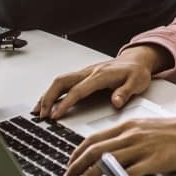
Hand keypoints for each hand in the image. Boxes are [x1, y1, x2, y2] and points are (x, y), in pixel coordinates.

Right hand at [34, 47, 163, 119]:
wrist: (137, 60)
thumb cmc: (136, 72)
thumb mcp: (138, 82)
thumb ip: (126, 92)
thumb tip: (116, 102)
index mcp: (101, 75)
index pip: (78, 90)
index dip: (66, 103)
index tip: (56, 115)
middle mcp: (89, 72)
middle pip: (62, 82)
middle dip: (49, 98)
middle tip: (42, 115)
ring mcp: (85, 73)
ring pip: (60, 81)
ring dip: (47, 95)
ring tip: (37, 111)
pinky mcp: (83, 76)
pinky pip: (63, 83)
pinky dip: (52, 92)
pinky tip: (46, 103)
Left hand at [62, 114, 175, 175]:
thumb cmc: (174, 132)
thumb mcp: (145, 128)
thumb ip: (126, 138)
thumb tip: (107, 154)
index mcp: (128, 126)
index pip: (93, 138)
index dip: (76, 153)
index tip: (69, 165)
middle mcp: (132, 135)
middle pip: (94, 150)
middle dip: (75, 167)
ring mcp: (142, 147)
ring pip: (105, 161)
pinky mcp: (154, 161)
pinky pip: (129, 173)